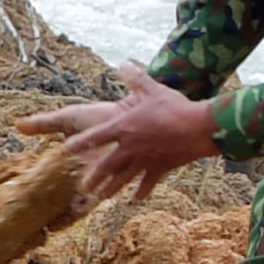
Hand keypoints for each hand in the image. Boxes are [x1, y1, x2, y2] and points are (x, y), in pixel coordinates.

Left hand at [19, 73, 223, 206]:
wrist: (197, 128)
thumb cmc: (173, 107)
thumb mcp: (152, 88)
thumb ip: (136, 78)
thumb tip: (124, 63)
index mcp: (124, 127)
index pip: (95, 137)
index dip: (79, 143)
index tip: (65, 149)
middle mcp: (130, 147)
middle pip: (106, 165)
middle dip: (93, 177)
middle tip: (82, 188)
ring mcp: (144, 160)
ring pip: (123, 178)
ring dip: (111, 189)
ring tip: (101, 198)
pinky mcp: (160, 168)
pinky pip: (148, 183)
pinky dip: (141, 192)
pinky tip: (135, 200)